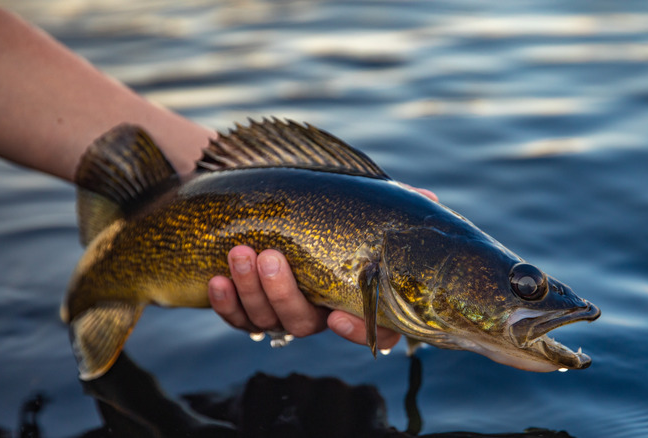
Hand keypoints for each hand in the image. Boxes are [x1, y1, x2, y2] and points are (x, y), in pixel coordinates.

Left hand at [208, 186, 437, 349]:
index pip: (369, 329)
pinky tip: (217, 279)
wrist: (264, 205)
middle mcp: (317, 310)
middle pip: (303, 322)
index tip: (336, 314)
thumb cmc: (323, 207)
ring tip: (240, 253)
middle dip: (283, 293)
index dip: (355, 330)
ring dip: (251, 290)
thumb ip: (390, 207)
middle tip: (271, 257)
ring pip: (266, 320)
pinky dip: (225, 303)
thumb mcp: (358, 203)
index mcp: (351, 295)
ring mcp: (279, 311)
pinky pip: (236, 319)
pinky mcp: (246, 309)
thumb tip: (429, 202)